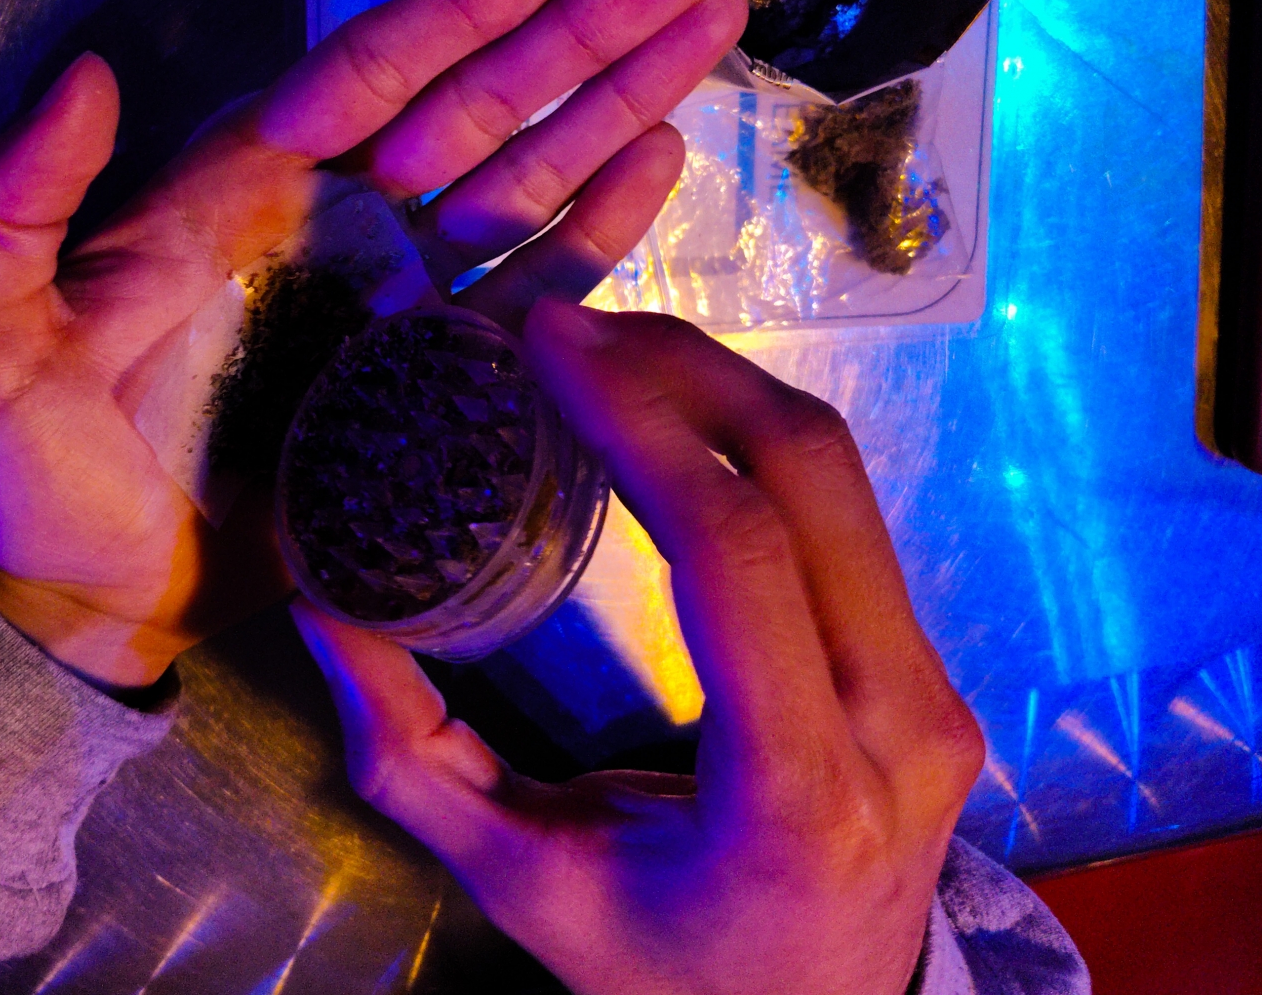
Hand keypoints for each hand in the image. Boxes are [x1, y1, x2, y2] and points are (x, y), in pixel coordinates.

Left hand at [0, 0, 744, 687]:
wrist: (88, 601)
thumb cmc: (30, 470)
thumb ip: (13, 206)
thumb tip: (83, 70)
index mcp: (242, 189)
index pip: (370, 75)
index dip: (463, 8)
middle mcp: (335, 225)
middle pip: (477, 108)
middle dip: (580, 34)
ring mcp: (395, 303)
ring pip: (523, 181)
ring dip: (613, 103)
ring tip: (707, 26)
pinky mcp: (438, 383)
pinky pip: (530, 292)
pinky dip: (597, 230)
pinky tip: (659, 159)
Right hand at [292, 300, 984, 993]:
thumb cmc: (665, 969)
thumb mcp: (523, 883)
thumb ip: (411, 756)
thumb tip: (326, 606)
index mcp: (794, 795)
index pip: (733, 557)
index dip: (642, 424)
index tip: (550, 343)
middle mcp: (898, 727)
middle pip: (809, 479)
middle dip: (683, 370)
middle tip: (566, 329)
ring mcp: (935, 692)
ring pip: (842, 479)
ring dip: (722, 389)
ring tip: (609, 355)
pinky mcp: (934, 668)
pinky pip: (848, 516)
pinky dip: (753, 442)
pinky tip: (672, 420)